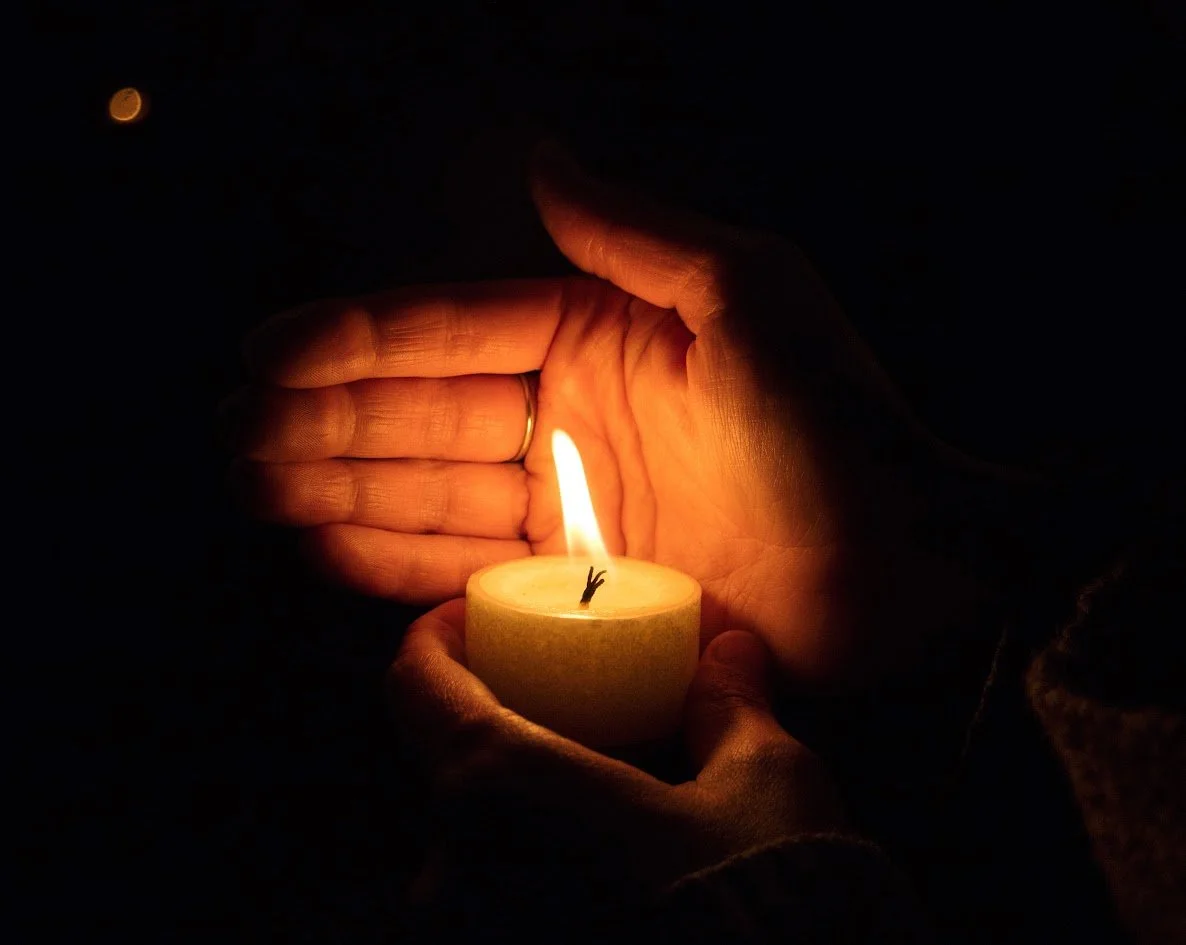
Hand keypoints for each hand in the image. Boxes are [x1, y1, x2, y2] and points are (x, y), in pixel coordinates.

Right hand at [223, 143, 1014, 685]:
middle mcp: (573, 416)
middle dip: (325, 421)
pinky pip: (465, 566)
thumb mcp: (743, 293)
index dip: (357, 340)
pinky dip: (392, 556)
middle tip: (232, 430)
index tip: (267, 350)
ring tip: (251, 483)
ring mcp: (569, 508)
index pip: (455, 331)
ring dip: (337, 486)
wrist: (901, 574)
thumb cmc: (835, 426)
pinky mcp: (576, 589)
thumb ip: (630, 230)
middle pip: (424, 413)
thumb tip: (540, 155)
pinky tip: (318, 543)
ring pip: (430, 489)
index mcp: (601, 335)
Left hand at [389, 600, 847, 931]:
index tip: (470, 619)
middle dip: (491, 718)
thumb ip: (730, 707)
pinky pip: (486, 892)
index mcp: (499, 791)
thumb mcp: (764, 784)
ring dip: (511, 799)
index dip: (436, 638)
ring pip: (464, 834)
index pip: (416, 685)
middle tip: (551, 698)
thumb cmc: (764, 899)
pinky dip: (524, 857)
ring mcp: (467, 930)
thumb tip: (732, 653)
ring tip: (586, 781)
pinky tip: (596, 855)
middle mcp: (452, 870)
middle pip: (442, 758)